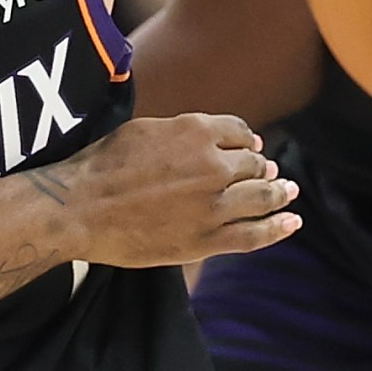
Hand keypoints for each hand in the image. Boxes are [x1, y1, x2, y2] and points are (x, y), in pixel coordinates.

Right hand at [38, 112, 299, 266]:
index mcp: (195, 130)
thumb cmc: (102, 165)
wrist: (79, 208)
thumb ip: (182, 132)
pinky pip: (254, 234)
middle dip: (263, 168)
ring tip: (289, 192)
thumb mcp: (144, 130)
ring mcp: (213, 205)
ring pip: (261, 196)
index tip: (252, 147)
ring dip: (279, 193)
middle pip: (253, 164)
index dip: (248, 141)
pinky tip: (292, 222)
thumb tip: (211, 135)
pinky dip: (278, 228)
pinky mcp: (207, 240)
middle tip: (271, 173)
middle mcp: (212, 165)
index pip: (239, 132)